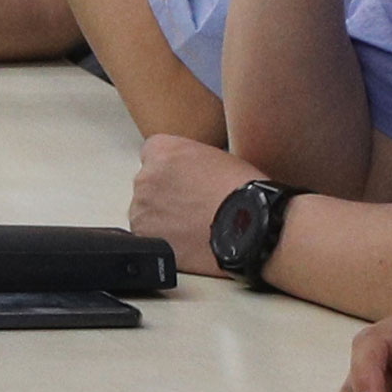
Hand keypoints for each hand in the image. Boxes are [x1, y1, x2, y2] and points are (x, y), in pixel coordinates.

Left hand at [125, 135, 268, 260]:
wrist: (250, 227)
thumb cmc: (245, 192)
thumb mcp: (220, 157)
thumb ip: (192, 160)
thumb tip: (190, 173)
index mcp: (163, 149)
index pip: (152, 152)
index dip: (170, 168)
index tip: (182, 180)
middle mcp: (146, 176)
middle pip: (148, 184)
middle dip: (165, 194)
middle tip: (193, 206)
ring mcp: (141, 208)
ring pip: (146, 212)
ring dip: (162, 218)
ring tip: (193, 227)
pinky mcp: (145, 236)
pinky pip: (148, 236)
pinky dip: (163, 240)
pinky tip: (187, 242)